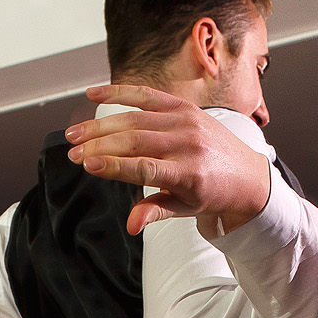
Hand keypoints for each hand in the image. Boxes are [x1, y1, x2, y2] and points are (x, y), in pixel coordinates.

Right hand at [65, 84, 273, 234]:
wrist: (246, 174)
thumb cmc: (211, 194)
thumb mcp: (185, 210)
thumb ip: (155, 212)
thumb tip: (131, 225)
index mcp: (189, 173)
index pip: (145, 167)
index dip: (115, 165)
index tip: (88, 164)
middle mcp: (188, 143)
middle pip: (134, 140)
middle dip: (98, 145)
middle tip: (72, 152)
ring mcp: (186, 121)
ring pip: (134, 118)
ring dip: (100, 125)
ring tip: (74, 134)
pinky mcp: (183, 106)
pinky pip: (147, 95)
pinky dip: (118, 93)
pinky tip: (92, 94)